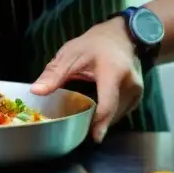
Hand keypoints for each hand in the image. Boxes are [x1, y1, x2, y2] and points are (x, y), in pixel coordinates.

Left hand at [30, 17, 143, 142]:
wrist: (122, 34)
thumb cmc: (95, 43)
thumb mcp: (71, 54)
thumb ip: (54, 74)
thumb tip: (35, 91)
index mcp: (114, 72)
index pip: (107, 104)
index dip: (98, 123)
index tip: (91, 137)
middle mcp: (130, 83)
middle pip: (112, 113)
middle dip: (96, 122)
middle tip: (79, 127)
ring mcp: (138, 90)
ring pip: (118, 115)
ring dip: (103, 119)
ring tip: (87, 116)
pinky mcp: (138, 96)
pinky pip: (122, 111)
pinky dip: (109, 113)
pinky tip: (98, 109)